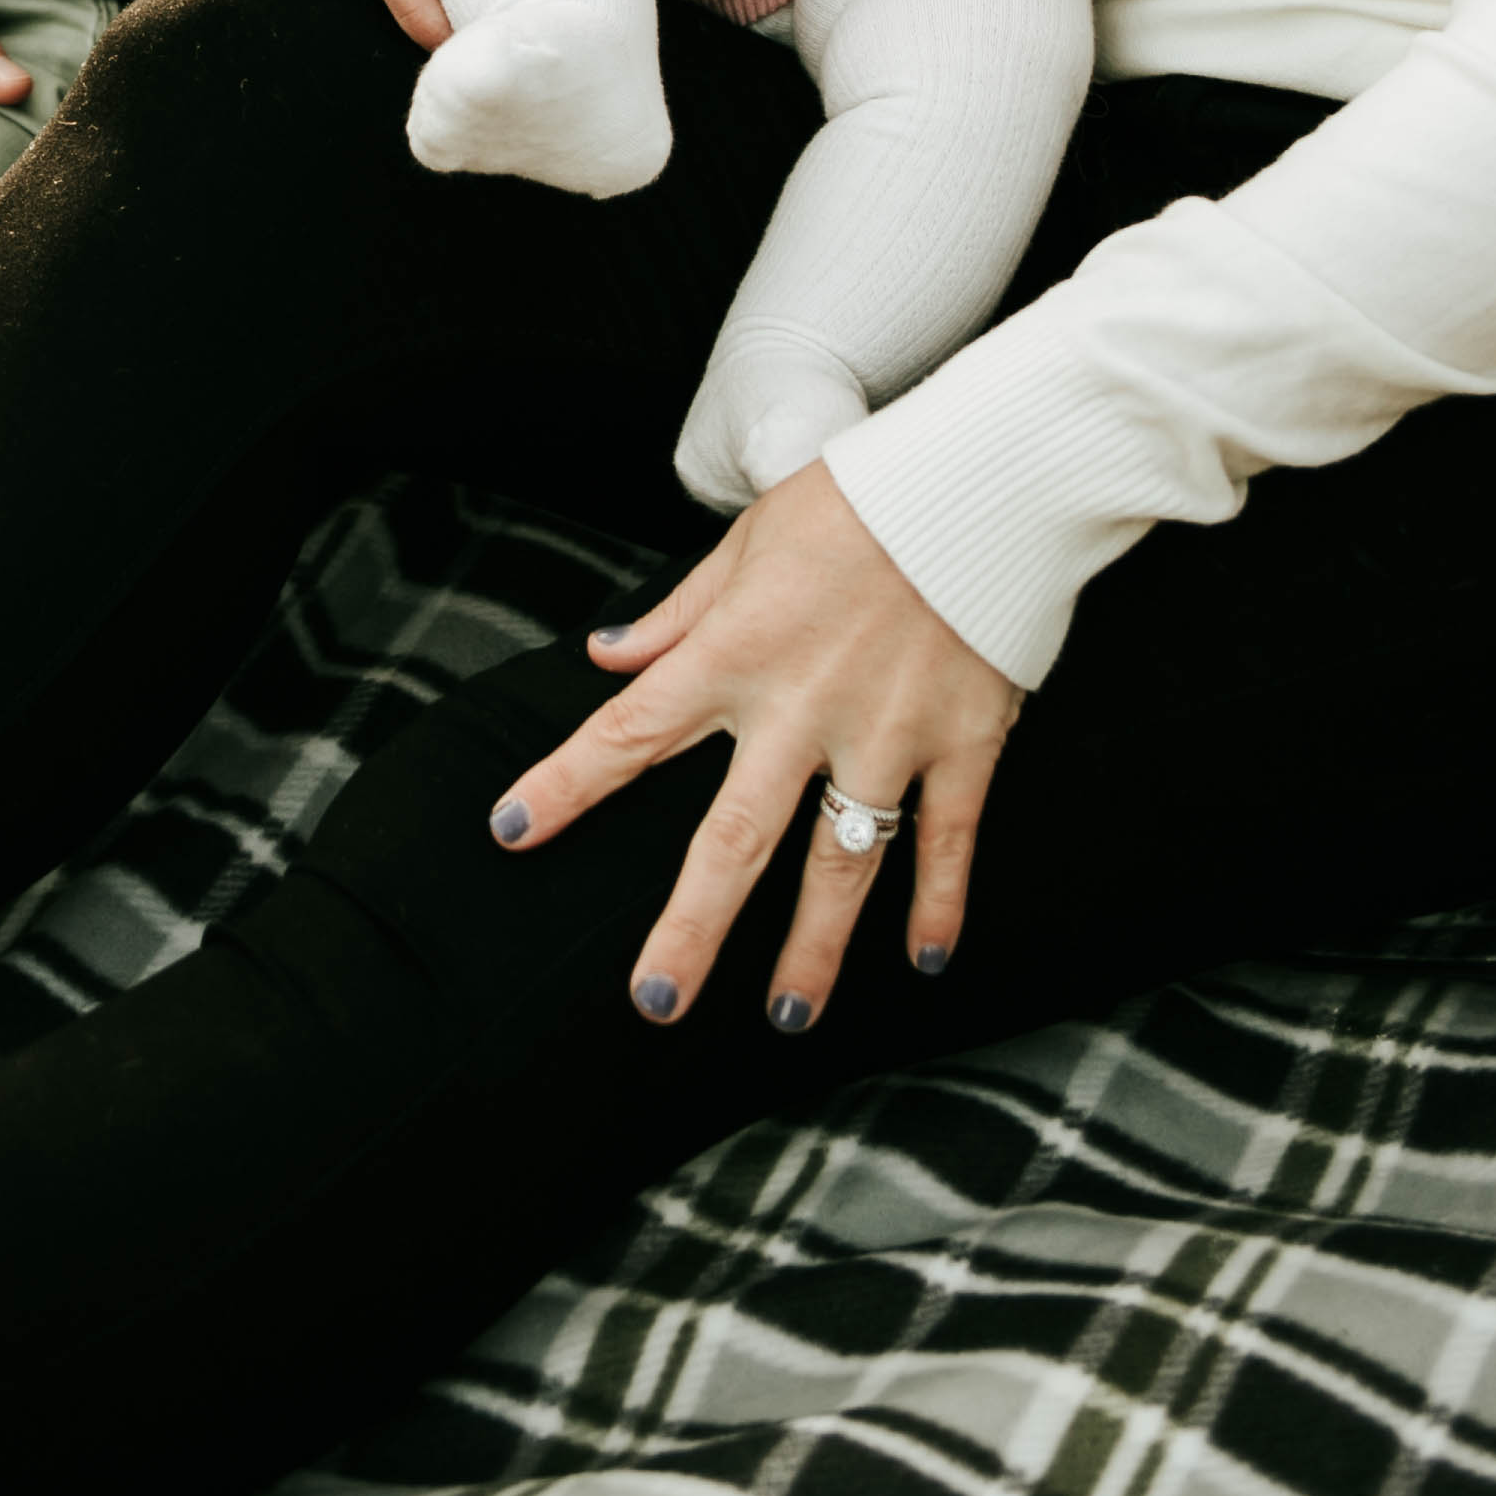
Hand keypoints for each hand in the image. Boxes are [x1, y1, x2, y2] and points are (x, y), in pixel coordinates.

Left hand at [490, 462, 1019, 1026]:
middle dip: (691, 928)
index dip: (568, 782)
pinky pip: (948, 842)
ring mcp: (887, 736)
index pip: (631, 729)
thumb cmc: (857, 499)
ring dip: (813, 950)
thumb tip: (608, 655)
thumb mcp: (747, 541)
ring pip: (842, 866)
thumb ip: (678, 614)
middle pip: (732, 840)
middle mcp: (802, 709)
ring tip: (786, 1016)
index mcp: (736, 651)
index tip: (513, 828)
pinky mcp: (963, 743)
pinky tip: (927, 959)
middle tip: (656, 1001)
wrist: (982, 479)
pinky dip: (940, 905)